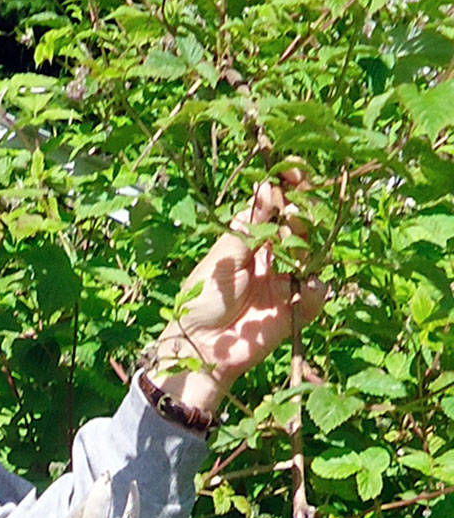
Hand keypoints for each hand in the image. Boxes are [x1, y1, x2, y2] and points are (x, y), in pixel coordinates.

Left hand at [144, 175, 326, 414]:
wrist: (201, 346)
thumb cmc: (202, 298)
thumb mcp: (222, 257)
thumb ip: (249, 228)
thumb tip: (265, 187)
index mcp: (250, 240)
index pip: (276, 207)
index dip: (288, 188)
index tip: (296, 171)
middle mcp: (271, 257)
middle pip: (299, 227)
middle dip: (300, 213)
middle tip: (293, 210)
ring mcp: (285, 282)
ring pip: (311, 254)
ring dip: (306, 244)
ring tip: (294, 241)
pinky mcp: (295, 310)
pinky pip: (316, 293)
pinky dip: (315, 287)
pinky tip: (306, 283)